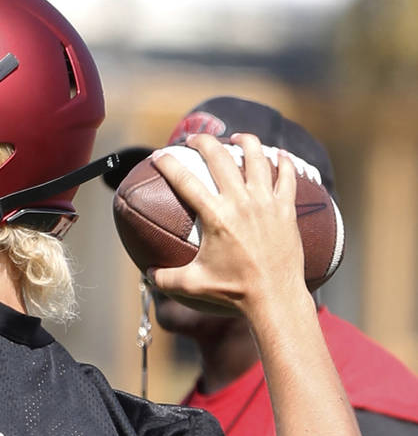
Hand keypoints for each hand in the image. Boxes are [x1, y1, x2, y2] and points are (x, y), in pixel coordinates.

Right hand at [147, 133, 305, 315]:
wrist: (275, 297)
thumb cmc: (233, 292)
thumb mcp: (193, 284)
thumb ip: (165, 278)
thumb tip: (147, 275)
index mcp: (215, 216)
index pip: (185, 180)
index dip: (169, 164)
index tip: (159, 155)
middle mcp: (241, 202)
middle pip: (220, 158)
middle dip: (204, 142)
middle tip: (195, 140)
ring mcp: (266, 203)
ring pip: (257, 158)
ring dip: (246, 142)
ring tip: (238, 138)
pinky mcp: (286, 209)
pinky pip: (287, 177)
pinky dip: (283, 162)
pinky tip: (279, 156)